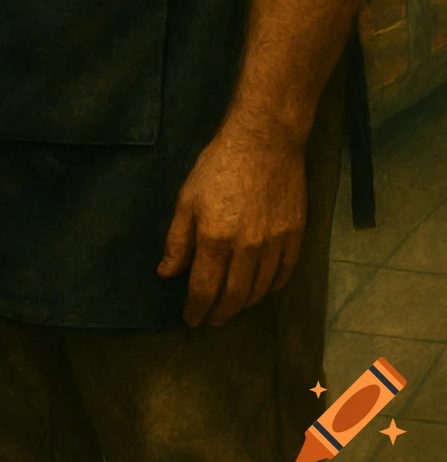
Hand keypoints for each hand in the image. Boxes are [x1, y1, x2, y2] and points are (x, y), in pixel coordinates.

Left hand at [157, 122, 306, 326]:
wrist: (264, 141)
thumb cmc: (219, 165)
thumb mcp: (187, 198)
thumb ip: (177, 240)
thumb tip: (166, 274)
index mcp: (215, 239)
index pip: (204, 290)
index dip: (196, 310)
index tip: (191, 320)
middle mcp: (246, 249)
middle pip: (234, 298)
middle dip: (220, 314)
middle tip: (211, 320)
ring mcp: (274, 245)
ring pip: (259, 291)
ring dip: (244, 304)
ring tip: (232, 305)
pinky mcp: (295, 237)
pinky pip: (283, 275)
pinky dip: (270, 288)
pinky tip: (260, 287)